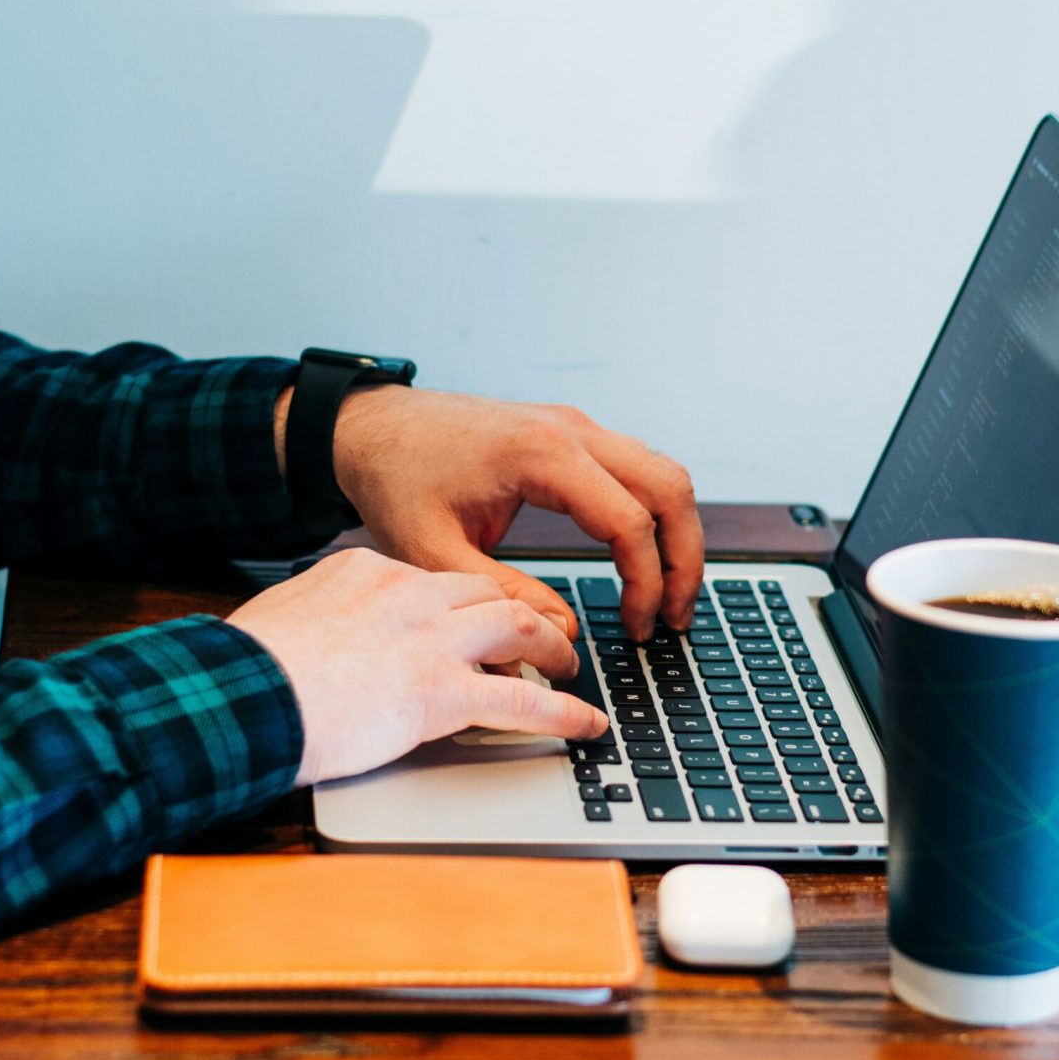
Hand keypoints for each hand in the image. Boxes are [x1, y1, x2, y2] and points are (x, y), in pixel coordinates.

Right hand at [226, 547, 606, 784]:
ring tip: (570, 666)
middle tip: (542, 634)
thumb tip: (332, 631)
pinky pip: (522, 701)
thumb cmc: (247, 666)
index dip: (468, 602)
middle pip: (488, 592)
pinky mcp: (441, 692)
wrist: (237, 695)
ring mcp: (430, 639)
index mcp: (369, 570)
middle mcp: (409, 593)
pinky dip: (563, 714)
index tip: (478, 617)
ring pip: (520, 629)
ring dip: (554, 648)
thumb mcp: (288, 614)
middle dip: (523, 611)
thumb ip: (323, 613)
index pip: (438, 578)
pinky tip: (585, 725)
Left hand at [325, 387, 703, 642]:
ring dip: (678, 532)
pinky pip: (637, 468)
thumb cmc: (396, 478)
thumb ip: (504, 597)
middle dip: (685, 558)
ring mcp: (574, 426)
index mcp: (541, 454)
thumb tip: (565, 634)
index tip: (637, 628)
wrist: (373, 428)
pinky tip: (642, 556)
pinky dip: (654, 511)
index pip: (630, 521)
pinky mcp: (569, 434)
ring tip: (669, 594)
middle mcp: (570, 430)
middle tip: (677, 617)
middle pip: (670, 487)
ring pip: (664, 472)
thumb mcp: (435, 552)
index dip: (646, 584)